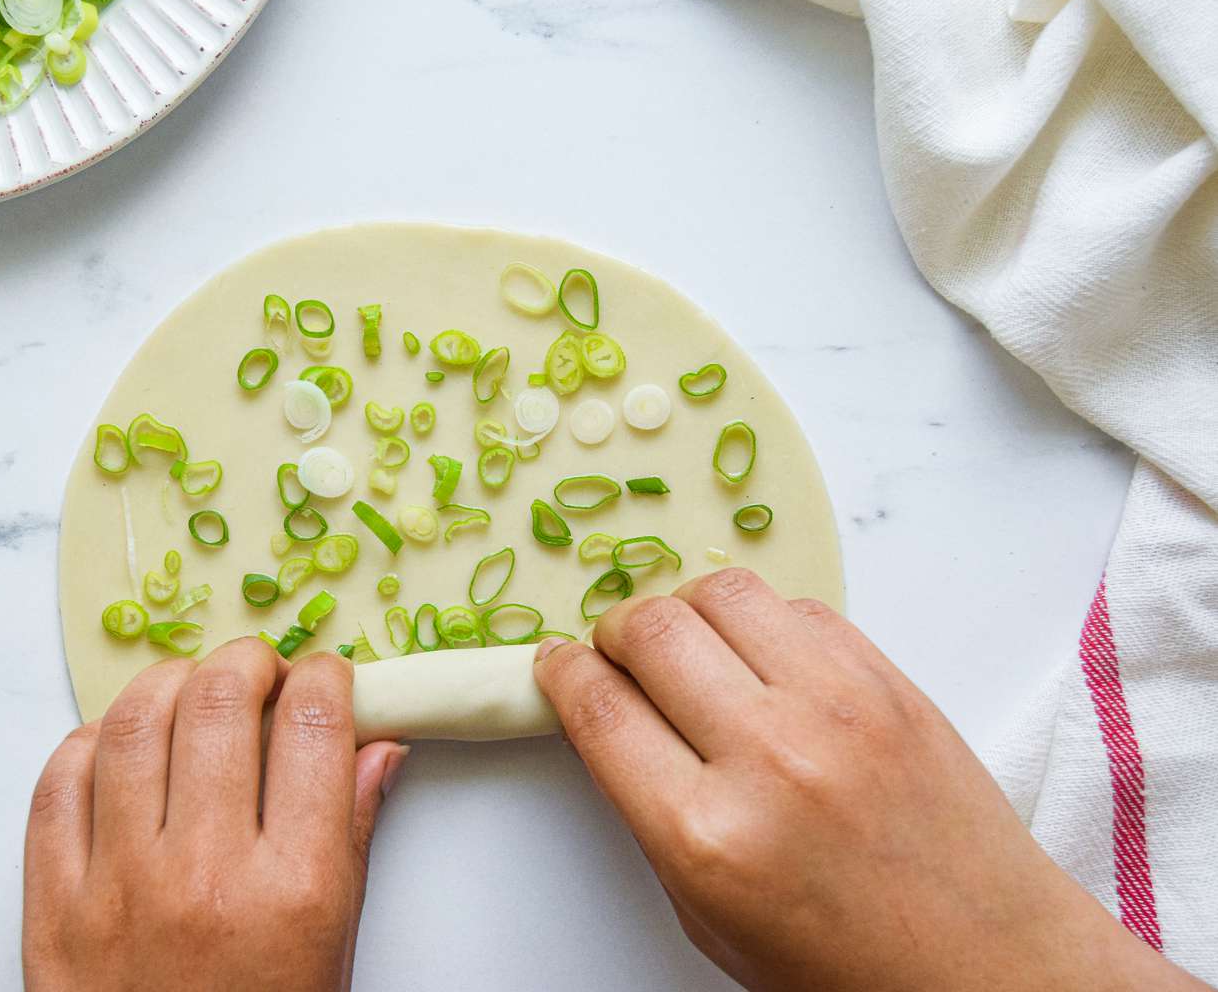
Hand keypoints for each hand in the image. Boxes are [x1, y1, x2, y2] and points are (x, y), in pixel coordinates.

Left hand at [23, 640, 409, 991]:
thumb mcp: (333, 944)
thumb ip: (352, 834)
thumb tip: (375, 744)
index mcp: (293, 889)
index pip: (315, 727)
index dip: (326, 677)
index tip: (326, 677)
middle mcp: (204, 875)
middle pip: (219, 704)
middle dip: (248, 661)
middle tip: (260, 670)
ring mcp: (117, 886)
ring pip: (131, 726)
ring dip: (168, 683)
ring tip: (192, 689)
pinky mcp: (53, 905)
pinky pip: (55, 786)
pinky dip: (89, 742)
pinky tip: (121, 743)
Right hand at [534, 569, 1204, 991]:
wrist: (988, 966)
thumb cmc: (848, 964)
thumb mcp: (709, 915)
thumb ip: (651, 815)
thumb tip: (612, 722)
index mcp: (707, 836)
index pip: (599, 708)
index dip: (560, 673)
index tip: (557, 665)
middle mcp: (771, 757)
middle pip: (651, 629)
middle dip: (614, 632)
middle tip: (617, 653)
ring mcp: (839, 708)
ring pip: (722, 591)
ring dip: (684, 609)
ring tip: (688, 645)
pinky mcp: (891, 682)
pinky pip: (800, 606)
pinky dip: (762, 619)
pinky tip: (761, 657)